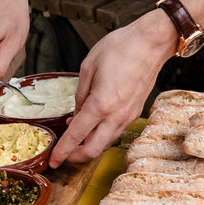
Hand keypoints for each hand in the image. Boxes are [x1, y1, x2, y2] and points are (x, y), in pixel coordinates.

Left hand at [49, 14, 175, 166]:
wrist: (150, 44)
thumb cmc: (120, 49)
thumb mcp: (88, 67)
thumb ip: (79, 95)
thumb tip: (76, 115)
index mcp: (101, 104)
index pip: (77, 136)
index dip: (62, 151)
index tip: (53, 160)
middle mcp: (116, 116)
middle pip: (94, 150)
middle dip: (76, 156)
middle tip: (64, 153)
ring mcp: (127, 117)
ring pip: (105, 143)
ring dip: (89, 144)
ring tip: (76, 132)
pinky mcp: (134, 113)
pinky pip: (115, 131)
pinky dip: (101, 133)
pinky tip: (93, 122)